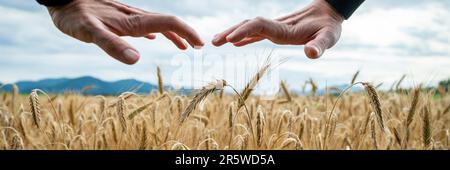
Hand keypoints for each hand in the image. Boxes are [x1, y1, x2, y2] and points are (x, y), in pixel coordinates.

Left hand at [47, 0, 203, 63]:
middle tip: (199, 47)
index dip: (186, 32)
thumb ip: (113, 45)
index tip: (199, 44)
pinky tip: (153, 38)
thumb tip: (136, 60)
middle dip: (186, 34)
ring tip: (184, 47)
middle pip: (168, 22)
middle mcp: (135, 17)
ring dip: (174, 34)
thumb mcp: (91, 32)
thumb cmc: (75, 16)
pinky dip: (157, 32)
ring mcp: (129, 17)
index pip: (168, 23)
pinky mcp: (121, 18)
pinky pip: (145, 24)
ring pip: (158, 24)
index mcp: (133, 22)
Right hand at [212, 0, 343, 58]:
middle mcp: (276, 27)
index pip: (260, 26)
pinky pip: (255, 33)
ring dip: (232, 33)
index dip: (245, 32)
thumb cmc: (330, 27)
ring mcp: (274, 28)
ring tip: (215, 42)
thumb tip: (310, 54)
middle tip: (212, 43)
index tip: (231, 40)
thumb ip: (319, 46)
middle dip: (230, 32)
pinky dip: (243, 37)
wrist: (329, 12)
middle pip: (248, 25)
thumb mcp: (328, 37)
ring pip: (249, 28)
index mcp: (285, 30)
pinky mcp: (276, 31)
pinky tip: (234, 43)